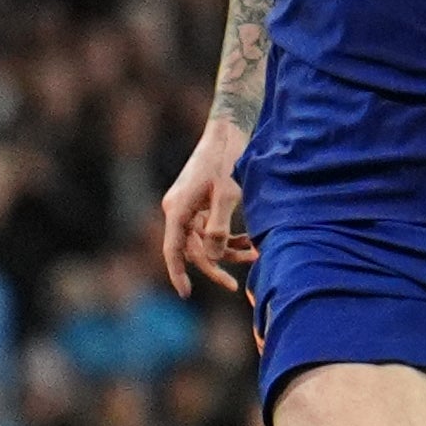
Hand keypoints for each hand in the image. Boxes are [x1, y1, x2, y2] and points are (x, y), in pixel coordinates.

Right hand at [158, 119, 257, 295]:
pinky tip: (248, 240)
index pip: (172, 249)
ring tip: (253, 255)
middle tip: (234, 285)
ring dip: (226, 250)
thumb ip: (218, 227)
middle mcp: (177, 209)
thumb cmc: (227, 160)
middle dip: (214, 266)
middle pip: (190, 249)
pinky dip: (227, 236)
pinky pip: (209, 229)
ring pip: (202, 240)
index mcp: (177, 208)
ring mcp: (187, 206)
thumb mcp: (226, 194)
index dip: (177, 273)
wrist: (227, 132)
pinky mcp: (199, 203)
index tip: (186, 294)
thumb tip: (213, 257)